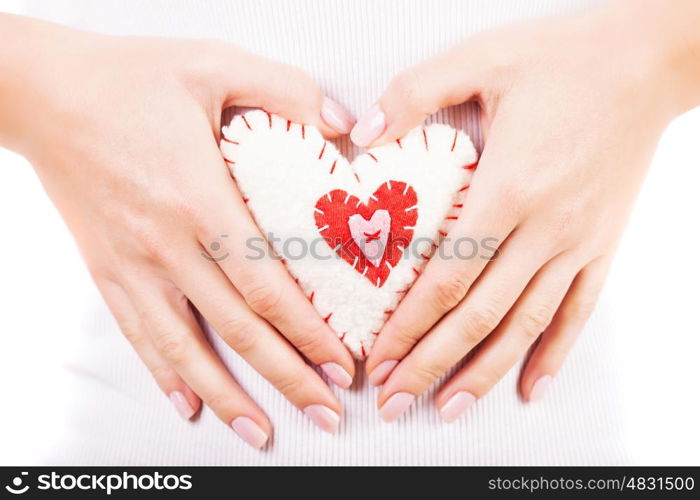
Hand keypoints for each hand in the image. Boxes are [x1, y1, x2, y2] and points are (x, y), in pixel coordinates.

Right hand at [0, 15, 356, 445]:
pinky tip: (188, 404)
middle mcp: (165, 244)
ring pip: (185, 347)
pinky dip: (166, 374)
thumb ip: (287, 91)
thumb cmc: (128, 79)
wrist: (43, 94)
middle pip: (237, 329)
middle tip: (325, 413)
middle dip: (287, 378)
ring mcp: (132, 264)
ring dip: (228, 397)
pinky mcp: (107, 270)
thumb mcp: (214, 63)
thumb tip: (344, 126)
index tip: (340, 363)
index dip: (307, 331)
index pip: (266, 284)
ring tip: (263, 434)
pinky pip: (139, 334)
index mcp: (198, 197)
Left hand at [354, 0, 699, 420]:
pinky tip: (531, 387)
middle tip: (395, 403)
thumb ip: (414, 94)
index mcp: (508, 187)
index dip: (409, 325)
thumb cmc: (565, 59)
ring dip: (483, 373)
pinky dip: (554, 353)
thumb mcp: (480, 58)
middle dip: (431, 365)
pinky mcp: (602, 245)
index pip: (447, 277)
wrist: (648, 62)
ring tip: (448, 409)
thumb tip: (361, 134)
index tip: (379, 359)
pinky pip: (577, 312)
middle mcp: (544, 228)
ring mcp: (577, 243)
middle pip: (479, 316)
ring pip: (525, 325)